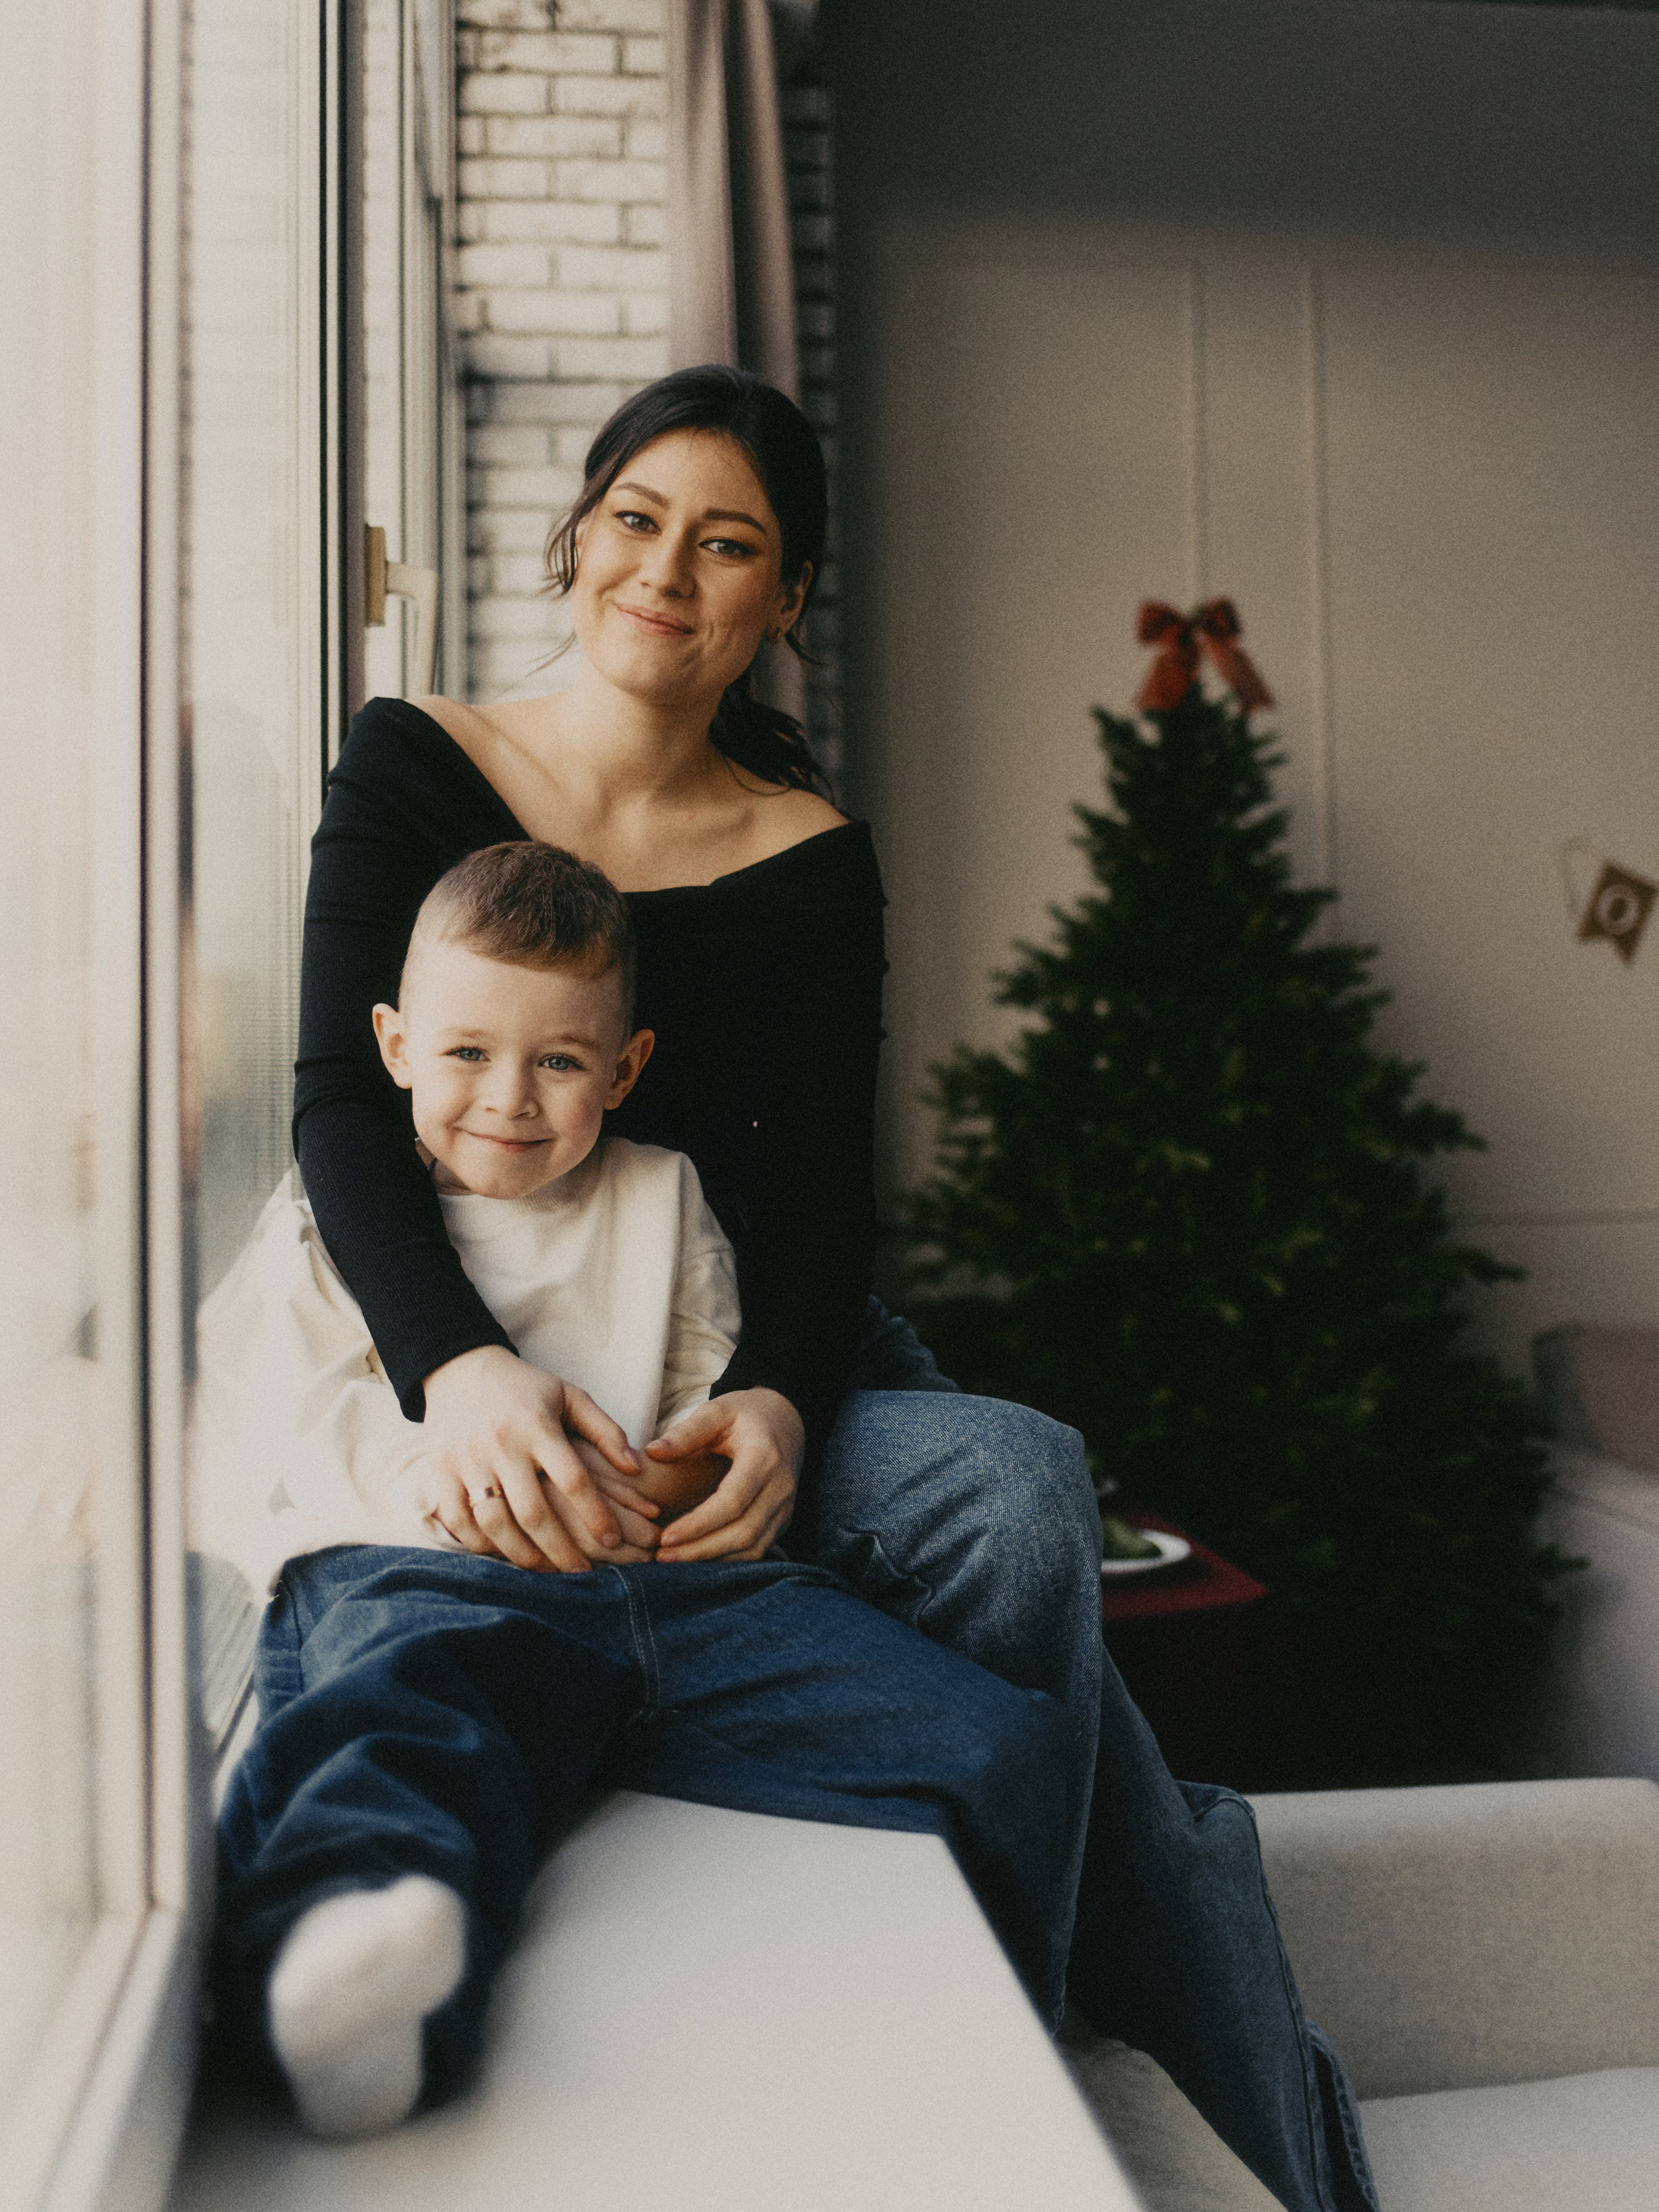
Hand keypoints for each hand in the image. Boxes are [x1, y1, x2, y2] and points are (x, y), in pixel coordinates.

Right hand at [419, 1345, 658, 1570]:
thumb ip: (605, 1431)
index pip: (573, 1479)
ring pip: (495, 1523)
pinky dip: (479, 1544)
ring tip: (546, 1570)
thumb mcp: (570, 1396)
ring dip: (522, 1554)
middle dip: (562, 1550)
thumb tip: (637, 1467)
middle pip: (534, 1512)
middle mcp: (502, 1444)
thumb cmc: (526, 1388)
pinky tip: (502, 1553)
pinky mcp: (440, 1470)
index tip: (613, 1540)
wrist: (461, 1368)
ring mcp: (467, 1459)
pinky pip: (458, 1520)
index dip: (595, 1514)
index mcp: (538, 1426)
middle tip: (582, 1572)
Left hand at [647, 1388, 803, 1563]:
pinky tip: (698, 1559)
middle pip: (743, 1531)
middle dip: (701, 1550)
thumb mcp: (717, 1411)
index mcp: (764, 1456)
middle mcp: (781, 1487)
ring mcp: (786, 1506)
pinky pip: (757, 1548)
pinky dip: (728, 1559)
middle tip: (662, 1557)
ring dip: (713, 1559)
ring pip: (752, 1547)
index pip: (732, 1501)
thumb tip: (652, 1452)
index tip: (665, 1537)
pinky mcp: (783, 1519)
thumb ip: (686, 1432)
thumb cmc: (745, 1414)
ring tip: (674, 1561)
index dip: (699, 1523)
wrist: (786, 1420)